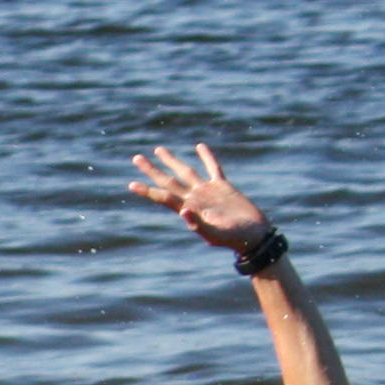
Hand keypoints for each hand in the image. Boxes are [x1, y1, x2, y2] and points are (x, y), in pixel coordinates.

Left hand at [128, 142, 268, 248]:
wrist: (253, 235)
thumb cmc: (233, 238)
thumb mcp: (213, 233)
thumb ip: (197, 223)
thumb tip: (183, 210)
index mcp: (189, 209)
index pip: (164, 197)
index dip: (148, 191)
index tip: (131, 184)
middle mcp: (194, 198)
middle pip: (168, 180)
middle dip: (152, 170)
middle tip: (136, 158)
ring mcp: (207, 190)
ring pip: (186, 171)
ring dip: (172, 160)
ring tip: (158, 150)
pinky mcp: (223, 186)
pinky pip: (212, 168)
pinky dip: (206, 157)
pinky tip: (199, 146)